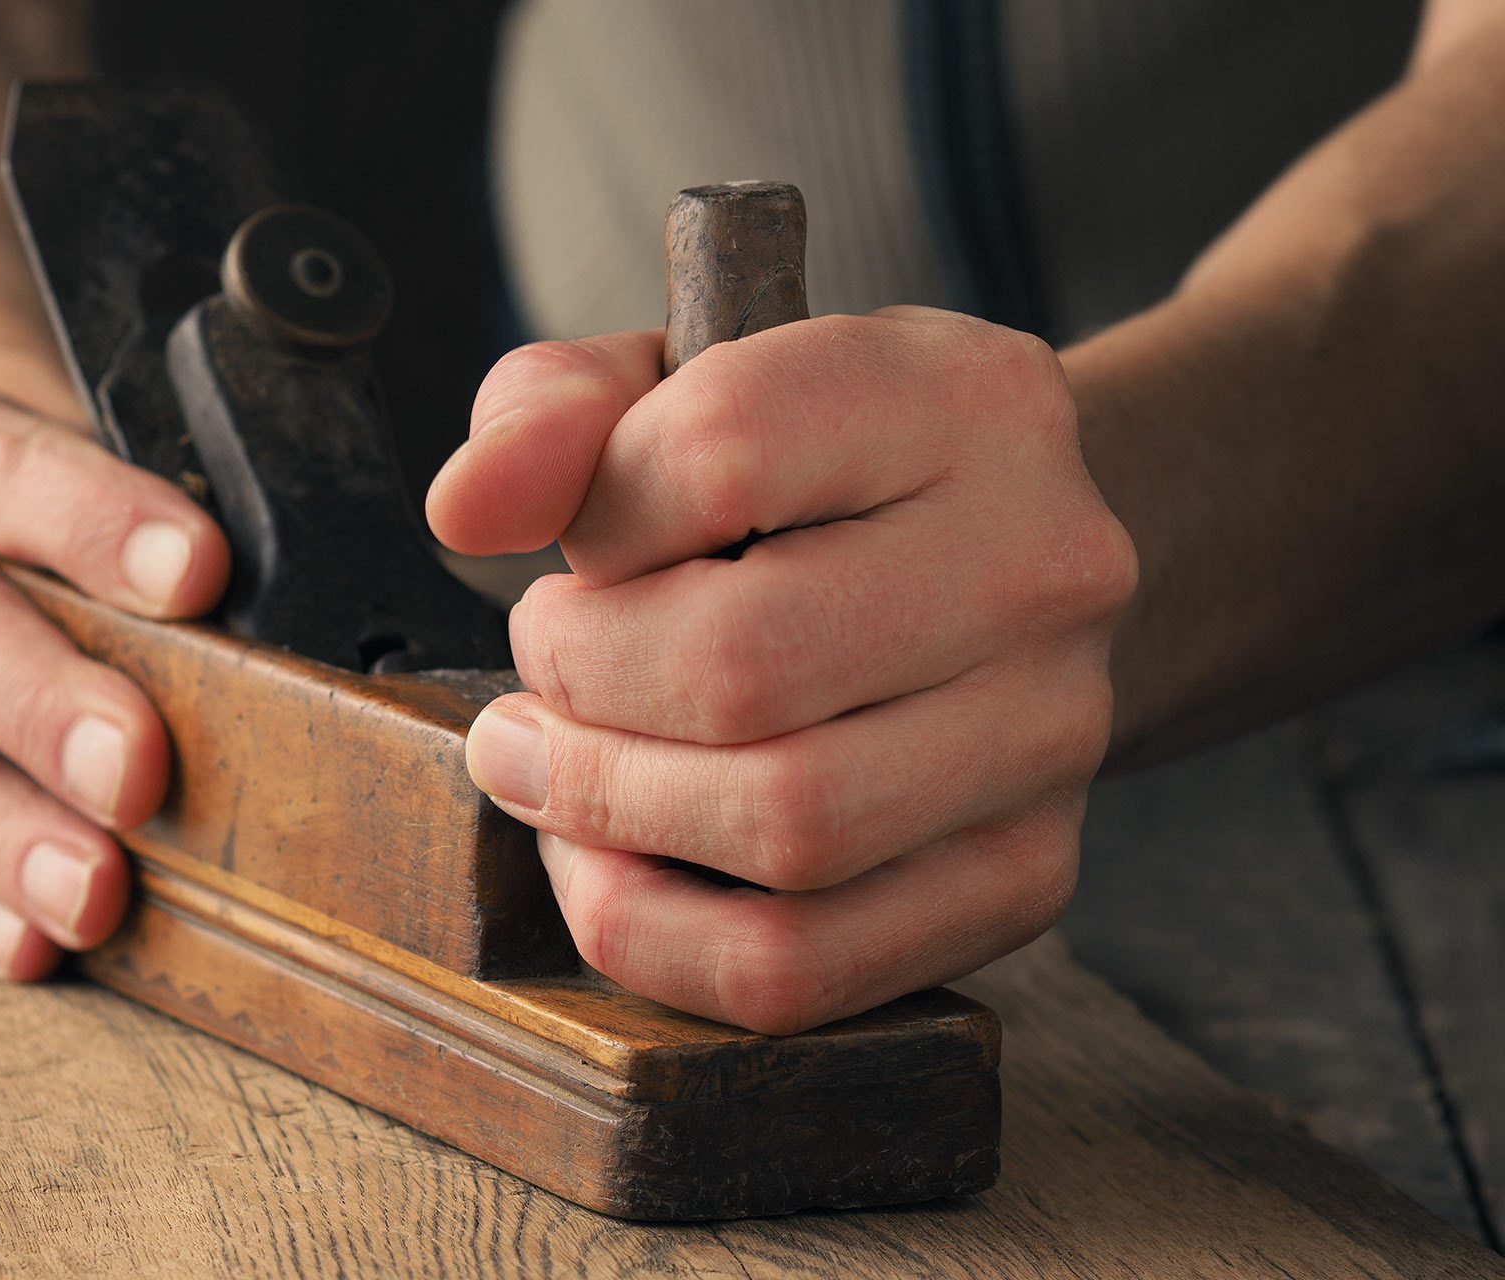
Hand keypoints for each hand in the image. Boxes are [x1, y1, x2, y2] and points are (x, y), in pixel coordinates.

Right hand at [0, 388, 228, 977]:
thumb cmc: (51, 532)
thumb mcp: (106, 491)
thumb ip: (172, 538)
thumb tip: (289, 616)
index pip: (5, 471)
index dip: (100, 522)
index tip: (196, 575)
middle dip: (40, 708)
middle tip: (135, 771)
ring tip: (92, 893)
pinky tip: (22, 940)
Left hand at [427, 310, 1135, 1032]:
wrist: (1002, 569)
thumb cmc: (815, 479)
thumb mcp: (685, 387)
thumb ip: (554, 413)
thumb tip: (465, 511)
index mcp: (963, 398)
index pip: (723, 451)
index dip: (593, 520)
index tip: (576, 554)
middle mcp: (1040, 564)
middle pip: (746, 666)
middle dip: (579, 688)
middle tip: (533, 685)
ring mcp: (1051, 734)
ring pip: (785, 829)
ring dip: (609, 816)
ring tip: (554, 769)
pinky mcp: (1023, 874)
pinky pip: (804, 967)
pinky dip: (659, 940)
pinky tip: (611, 869)